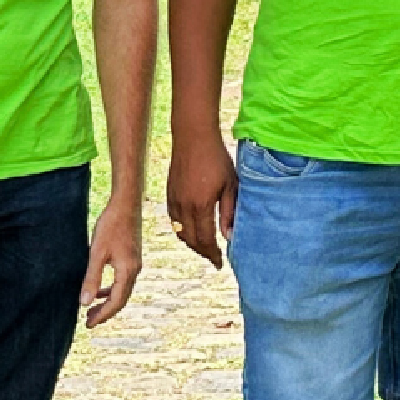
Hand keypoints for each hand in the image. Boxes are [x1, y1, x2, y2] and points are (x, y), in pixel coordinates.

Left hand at [80, 193, 144, 326]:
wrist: (126, 204)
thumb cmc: (111, 225)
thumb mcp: (97, 253)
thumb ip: (92, 278)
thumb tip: (84, 303)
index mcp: (127, 271)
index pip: (116, 302)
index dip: (102, 315)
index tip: (88, 324)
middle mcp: (134, 270)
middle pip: (121, 299)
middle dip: (105, 312)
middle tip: (88, 322)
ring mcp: (135, 264)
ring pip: (122, 291)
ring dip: (107, 302)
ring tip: (91, 309)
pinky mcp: (131, 257)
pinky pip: (122, 281)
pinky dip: (111, 289)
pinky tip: (100, 290)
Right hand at [167, 133, 236, 268]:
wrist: (193, 137)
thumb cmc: (216, 158)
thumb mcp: (230, 184)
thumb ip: (229, 211)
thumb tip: (228, 236)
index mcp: (201, 205)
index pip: (206, 240)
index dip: (213, 254)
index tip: (220, 263)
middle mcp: (184, 207)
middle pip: (192, 240)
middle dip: (203, 252)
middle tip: (214, 257)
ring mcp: (174, 201)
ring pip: (181, 232)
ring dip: (192, 243)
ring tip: (205, 247)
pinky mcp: (169, 194)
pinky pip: (174, 221)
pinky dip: (182, 231)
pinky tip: (192, 230)